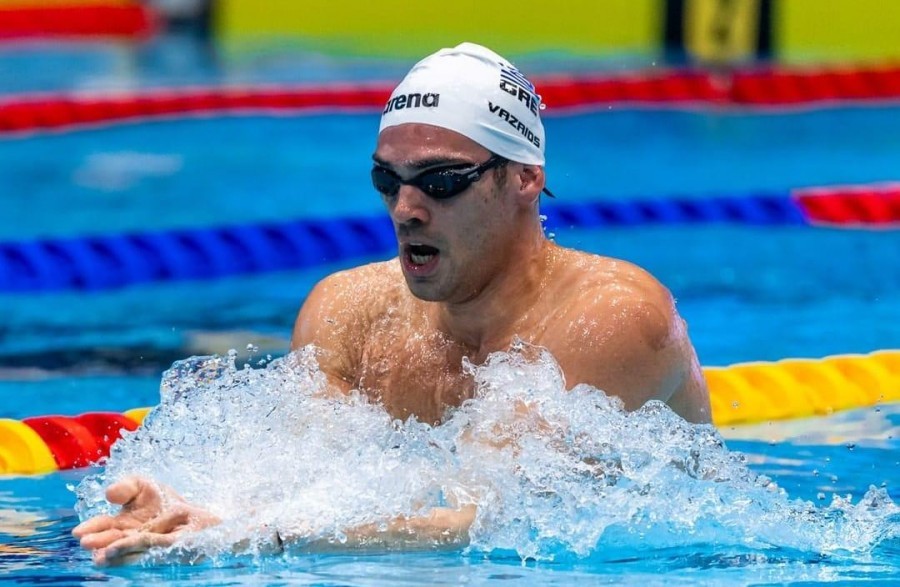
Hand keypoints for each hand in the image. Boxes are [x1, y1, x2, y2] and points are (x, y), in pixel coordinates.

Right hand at [72, 476, 219, 565]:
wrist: (199, 512)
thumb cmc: (166, 502)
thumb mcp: (143, 486)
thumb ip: (126, 487)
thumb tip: (109, 494)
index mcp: (125, 525)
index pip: (105, 527)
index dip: (93, 529)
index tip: (79, 532)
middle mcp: (136, 538)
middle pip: (115, 542)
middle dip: (101, 543)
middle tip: (86, 543)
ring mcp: (153, 545)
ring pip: (133, 549)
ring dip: (118, 551)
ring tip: (102, 554)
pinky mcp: (175, 545)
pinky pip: (158, 545)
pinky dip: (145, 546)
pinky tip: (136, 545)